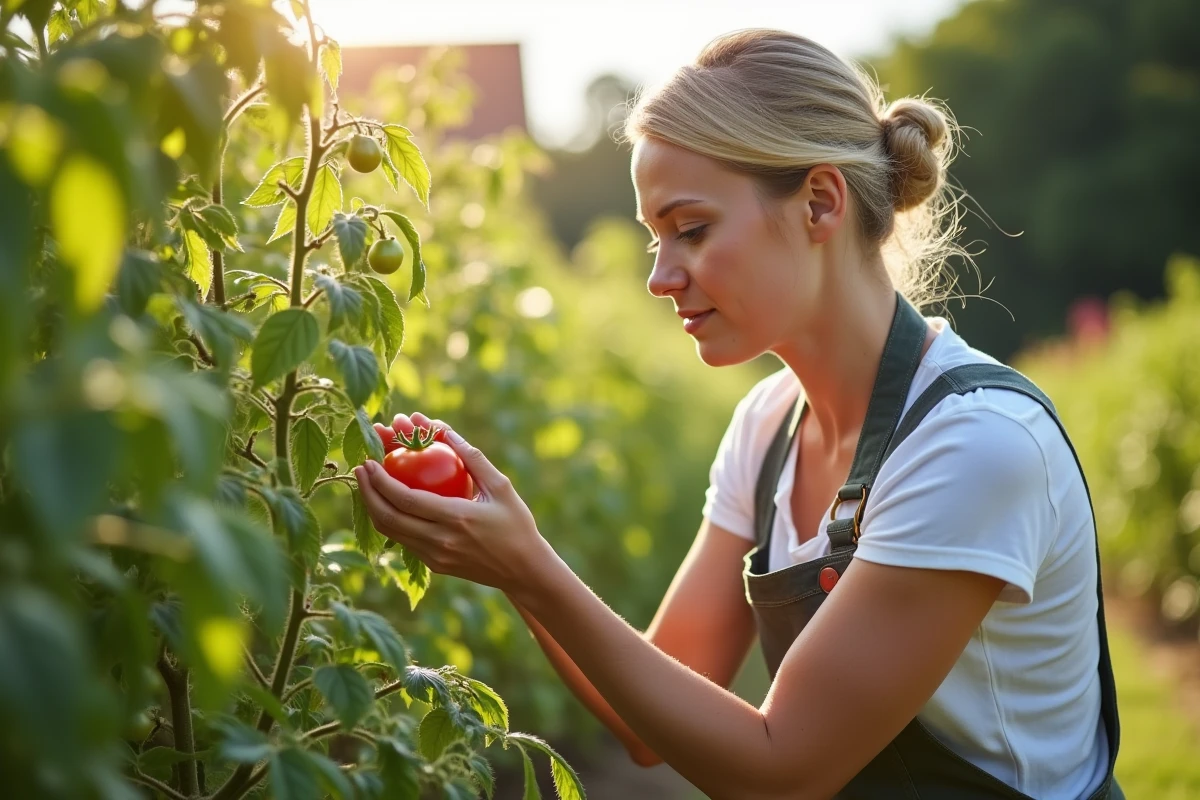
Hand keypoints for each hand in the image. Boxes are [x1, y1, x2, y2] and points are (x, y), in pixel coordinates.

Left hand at [353, 423, 552, 594]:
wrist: (524, 571)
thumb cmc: (516, 524)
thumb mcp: (500, 487)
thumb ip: (472, 458)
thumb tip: (445, 429)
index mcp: (456, 518)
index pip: (405, 499)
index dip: (381, 481)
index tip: (369, 461)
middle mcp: (440, 541)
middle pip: (388, 518)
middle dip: (367, 492)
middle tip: (360, 469)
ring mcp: (435, 557)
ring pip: (391, 533)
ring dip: (374, 507)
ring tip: (368, 485)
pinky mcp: (435, 565)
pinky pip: (404, 541)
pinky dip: (391, 521)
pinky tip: (389, 503)